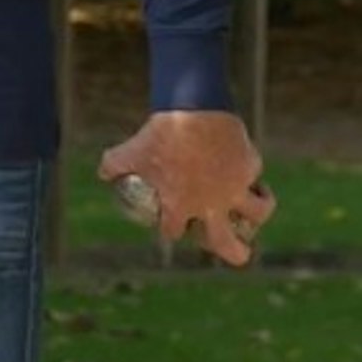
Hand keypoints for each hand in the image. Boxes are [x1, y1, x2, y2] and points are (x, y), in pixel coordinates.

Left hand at [98, 110, 274, 266]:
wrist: (192, 108)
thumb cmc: (160, 132)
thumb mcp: (131, 149)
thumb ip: (114, 163)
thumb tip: (103, 172)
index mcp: (180, 207)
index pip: (175, 232)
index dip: (174, 228)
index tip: (176, 222)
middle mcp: (211, 205)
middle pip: (229, 245)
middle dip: (236, 253)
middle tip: (239, 251)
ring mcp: (233, 188)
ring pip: (258, 213)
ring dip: (259, 212)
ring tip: (257, 206)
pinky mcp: (249, 166)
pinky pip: (256, 173)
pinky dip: (253, 171)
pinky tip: (248, 164)